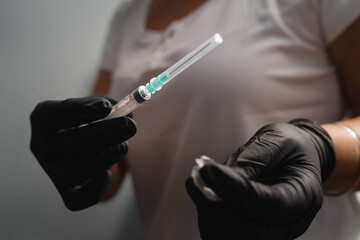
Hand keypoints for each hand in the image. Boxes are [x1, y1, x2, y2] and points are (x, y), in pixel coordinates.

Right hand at [30, 97, 135, 210]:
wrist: (94, 142)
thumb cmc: (96, 119)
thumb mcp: (102, 107)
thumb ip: (115, 108)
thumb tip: (128, 115)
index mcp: (43, 118)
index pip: (50, 114)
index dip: (78, 111)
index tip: (106, 107)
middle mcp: (41, 145)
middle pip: (61, 146)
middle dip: (101, 136)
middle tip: (129, 126)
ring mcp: (51, 170)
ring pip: (66, 174)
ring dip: (101, 161)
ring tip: (123, 147)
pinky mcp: (66, 191)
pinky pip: (76, 200)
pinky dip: (95, 189)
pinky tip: (107, 173)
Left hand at [186, 119, 334, 239]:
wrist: (292, 158)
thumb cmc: (287, 146)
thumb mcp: (277, 140)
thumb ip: (254, 158)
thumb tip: (220, 177)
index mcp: (305, 195)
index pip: (271, 205)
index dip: (236, 190)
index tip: (208, 169)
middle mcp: (290, 221)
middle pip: (253, 232)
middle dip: (219, 207)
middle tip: (200, 177)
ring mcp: (271, 231)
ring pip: (234, 237)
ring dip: (208, 211)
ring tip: (197, 180)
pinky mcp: (250, 231)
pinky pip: (222, 235)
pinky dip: (206, 215)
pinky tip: (201, 190)